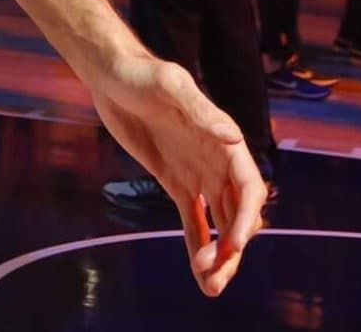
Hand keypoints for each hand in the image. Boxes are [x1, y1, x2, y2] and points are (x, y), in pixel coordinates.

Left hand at [88, 53, 266, 295]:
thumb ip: (200, 112)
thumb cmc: (144, 74)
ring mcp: (199, 175)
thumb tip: (231, 138)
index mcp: (225, 142)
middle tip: (216, 277)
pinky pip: (194, 221)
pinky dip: (198, 245)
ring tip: (210, 286)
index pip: (248, 188)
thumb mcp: (170, 85)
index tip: (234, 245)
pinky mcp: (176, 183)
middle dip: (233, 249)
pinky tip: (199, 272)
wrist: (112, 76)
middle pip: (238, 214)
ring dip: (219, 255)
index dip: (246, 219)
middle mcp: (218, 163)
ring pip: (219, 224)